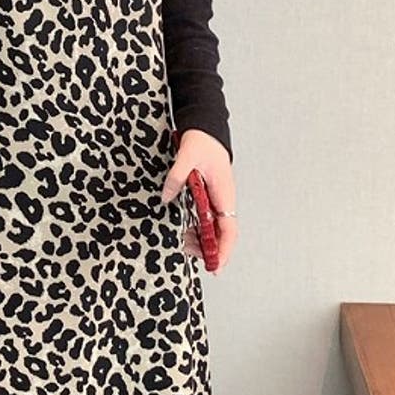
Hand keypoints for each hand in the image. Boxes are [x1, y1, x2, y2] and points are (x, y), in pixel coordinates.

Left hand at [160, 129, 237, 275]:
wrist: (206, 128)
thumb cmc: (203, 141)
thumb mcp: (187, 156)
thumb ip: (176, 177)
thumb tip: (166, 197)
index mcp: (224, 193)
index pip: (229, 229)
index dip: (224, 250)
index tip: (215, 266)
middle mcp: (223, 199)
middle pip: (221, 233)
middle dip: (209, 249)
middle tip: (190, 254)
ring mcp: (216, 198)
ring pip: (213, 227)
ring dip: (202, 239)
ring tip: (184, 244)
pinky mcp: (208, 195)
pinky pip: (206, 218)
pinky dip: (198, 228)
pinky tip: (186, 231)